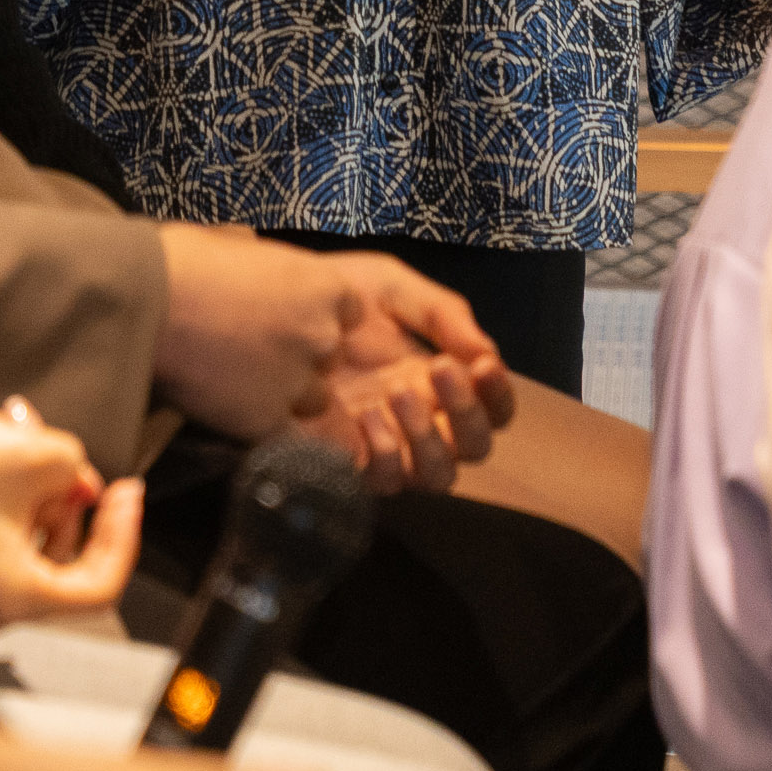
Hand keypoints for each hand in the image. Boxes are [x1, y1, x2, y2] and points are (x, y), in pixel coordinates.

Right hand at [0, 376, 142, 626]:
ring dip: (8, 470)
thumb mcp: (25, 455)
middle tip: (50, 443)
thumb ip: (68, 461)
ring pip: (3, 524)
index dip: (121, 533)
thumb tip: (71, 471)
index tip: (126, 490)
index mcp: (14, 597)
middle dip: (55, 485)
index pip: (99, 583)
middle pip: (47, 547)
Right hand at [148, 225, 370, 444]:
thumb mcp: (235, 243)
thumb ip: (265, 263)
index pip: (349, 311)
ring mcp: (297, 381)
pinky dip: (262, 423)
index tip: (290, 315)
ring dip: (286, 393)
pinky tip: (233, 406)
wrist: (145, 303)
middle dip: (301, 354)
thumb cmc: (181, 262)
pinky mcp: (266, 420)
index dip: (318, 314)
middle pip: (331, 356)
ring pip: (313, 399)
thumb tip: (254, 258)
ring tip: (242, 379)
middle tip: (257, 347)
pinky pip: (282, 433)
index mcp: (322, 286)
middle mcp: (321, 336)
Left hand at [312, 259, 514, 475]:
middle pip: (475, 447)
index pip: (492, 406)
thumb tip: (486, 353)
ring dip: (430, 439)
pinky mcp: (350, 459)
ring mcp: (388, 443)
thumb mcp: (391, 288)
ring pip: (439, 477)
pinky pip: (387, 482)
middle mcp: (422, 418)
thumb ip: (442, 313)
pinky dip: (387, 455)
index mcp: (439, 380)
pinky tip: (367, 417)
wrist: (273, 308)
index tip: (481, 365)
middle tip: (436, 368)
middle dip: (467, 412)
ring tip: (397, 392)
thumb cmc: (334, 299)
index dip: (498, 394)